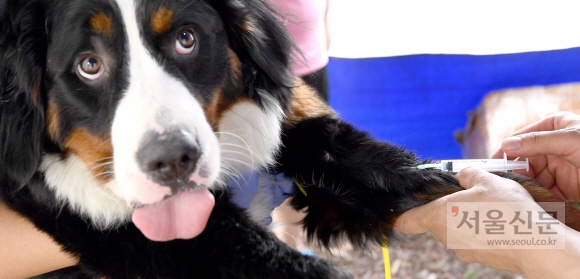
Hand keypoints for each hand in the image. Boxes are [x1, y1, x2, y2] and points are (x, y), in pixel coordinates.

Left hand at [394, 167, 541, 272]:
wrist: (537, 244)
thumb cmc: (507, 210)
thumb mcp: (486, 179)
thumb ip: (467, 174)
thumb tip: (461, 175)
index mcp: (438, 216)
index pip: (406, 221)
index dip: (400, 215)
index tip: (400, 209)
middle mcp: (446, 236)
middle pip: (436, 221)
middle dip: (448, 207)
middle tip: (469, 194)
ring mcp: (463, 250)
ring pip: (457, 230)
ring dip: (467, 218)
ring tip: (490, 206)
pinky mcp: (480, 258)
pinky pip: (474, 240)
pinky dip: (482, 230)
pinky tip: (500, 220)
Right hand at [491, 112, 579, 201]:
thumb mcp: (570, 140)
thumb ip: (538, 142)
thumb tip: (505, 144)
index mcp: (554, 127)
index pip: (521, 138)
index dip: (506, 151)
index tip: (492, 165)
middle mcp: (554, 147)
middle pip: (524, 160)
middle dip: (515, 172)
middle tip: (504, 184)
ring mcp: (559, 167)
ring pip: (532, 178)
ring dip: (524, 187)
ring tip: (516, 196)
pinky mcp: (566, 187)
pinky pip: (545, 192)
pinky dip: (537, 198)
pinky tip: (529, 203)